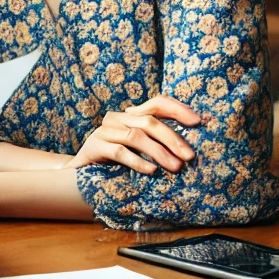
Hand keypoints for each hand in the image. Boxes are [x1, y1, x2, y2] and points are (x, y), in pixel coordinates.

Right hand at [63, 95, 200, 174]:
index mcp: (130, 116)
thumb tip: (190, 148)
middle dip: (172, 138)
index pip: (156, 103)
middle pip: (149, 121)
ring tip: (175, 167)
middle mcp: (117, 119)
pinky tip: (151, 170)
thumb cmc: (117, 164)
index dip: (177, 109)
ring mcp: (104, 132)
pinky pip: (120, 151)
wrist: (81, 175)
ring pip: (136, 136)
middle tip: (189, 156)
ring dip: (159, 152)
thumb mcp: (138, 150)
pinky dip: (138, 161)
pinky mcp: (94, 146)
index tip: (197, 121)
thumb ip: (156, 143)